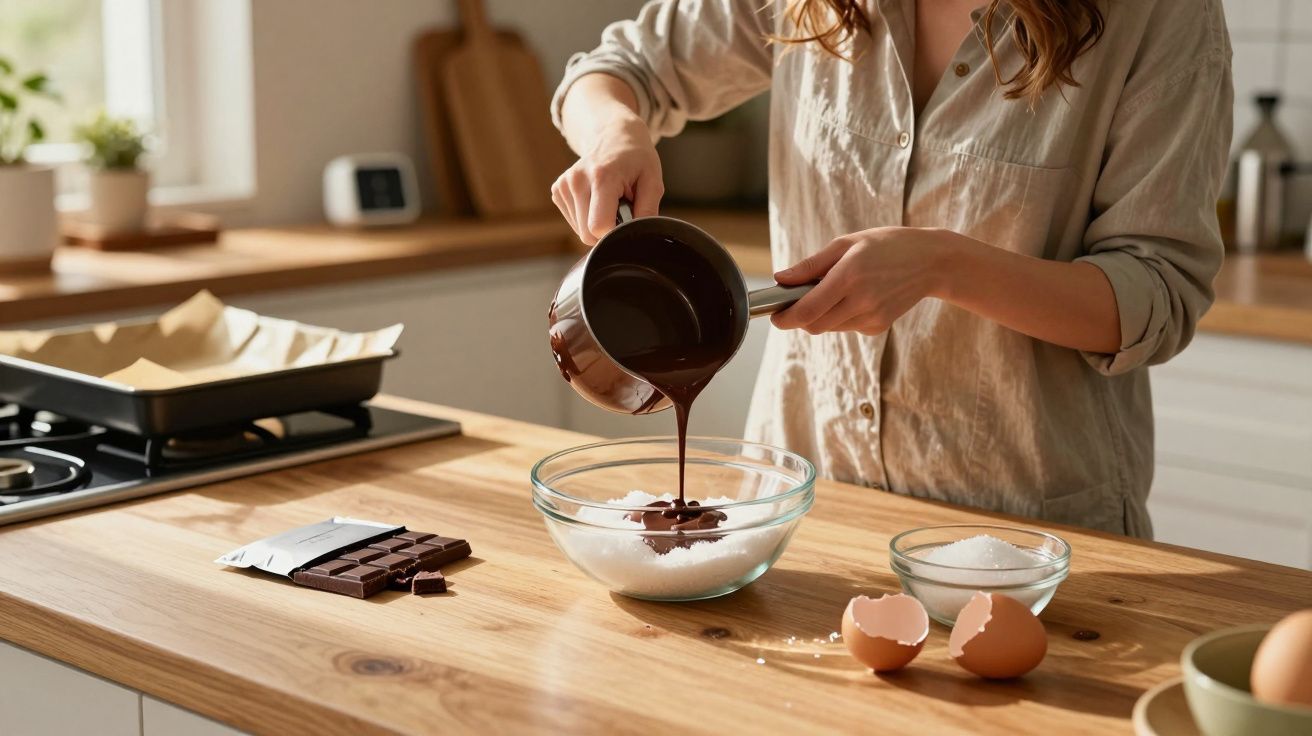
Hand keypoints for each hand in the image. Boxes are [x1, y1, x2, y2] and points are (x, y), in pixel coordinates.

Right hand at [551, 118, 662, 244]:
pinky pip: (574, 222)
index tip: (626, 221)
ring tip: (609, 200)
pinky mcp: (557, 190)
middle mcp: (576, 180)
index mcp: (601, 177)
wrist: (614, 135)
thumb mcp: (653, 181)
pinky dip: (587, 216)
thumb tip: (638, 236)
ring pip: (580, 230)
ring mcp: (564, 185)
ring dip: (597, 221)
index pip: (598, 227)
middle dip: (607, 229)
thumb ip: (647, 211)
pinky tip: (597, 199)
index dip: (614, 233)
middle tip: (621, 207)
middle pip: (587, 233)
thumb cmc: (636, 158)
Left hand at [770, 227, 953, 334]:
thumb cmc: (886, 246)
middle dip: (800, 317)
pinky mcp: (879, 327)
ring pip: (829, 328)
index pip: (807, 310)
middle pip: (814, 325)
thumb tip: (780, 279)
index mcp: (849, 276)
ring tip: (838, 290)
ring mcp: (872, 317)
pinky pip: (848, 328)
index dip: (785, 318)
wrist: (931, 262)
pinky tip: (859, 297)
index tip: (775, 316)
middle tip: (799, 300)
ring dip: (822, 315)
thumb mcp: (846, 244)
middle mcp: (861, 300)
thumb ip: (811, 265)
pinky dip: (842, 317)